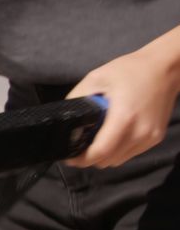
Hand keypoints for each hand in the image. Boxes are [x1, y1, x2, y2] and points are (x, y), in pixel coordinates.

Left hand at [66, 48, 179, 167]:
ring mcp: (150, 137)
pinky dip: (118, 151)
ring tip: (95, 142)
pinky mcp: (156, 138)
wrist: (165, 68)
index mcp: (124, 118)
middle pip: (107, 161)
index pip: (100, 152)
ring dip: (104, 156)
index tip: (69, 157)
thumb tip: (65, 117)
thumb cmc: (130, 70)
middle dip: (90, 159)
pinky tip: (113, 137)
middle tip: (79, 148)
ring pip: (118, 160)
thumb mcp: (96, 78)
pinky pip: (131, 154)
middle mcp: (139, 132)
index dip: (82, 159)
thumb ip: (77, 99)